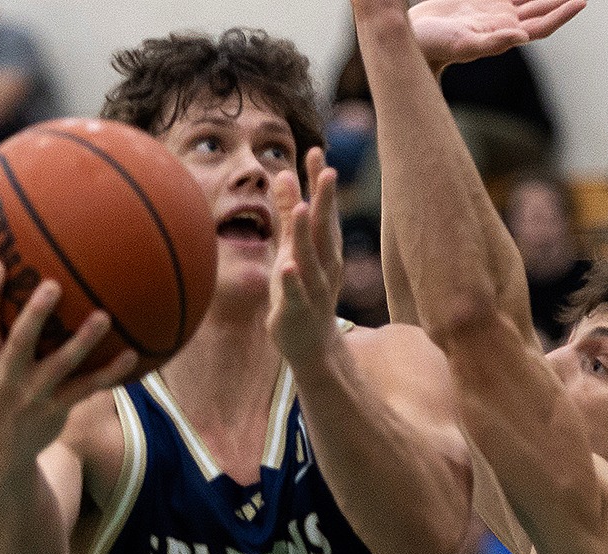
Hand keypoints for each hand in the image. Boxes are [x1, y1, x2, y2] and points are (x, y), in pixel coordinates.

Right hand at [0, 263, 138, 471]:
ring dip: (83, 341)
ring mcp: (33, 393)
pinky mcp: (57, 408)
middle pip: (21, 340)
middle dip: (35, 314)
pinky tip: (131, 354)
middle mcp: (7, 375)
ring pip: (61, 364)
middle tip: (53, 285)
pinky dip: (109, 373)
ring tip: (104, 317)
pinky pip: (86, 388)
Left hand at [268, 149, 345, 364]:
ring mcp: (314, 287)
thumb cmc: (301, 291)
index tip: (315, 152)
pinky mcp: (298, 310)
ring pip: (311, 258)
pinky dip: (294, 280)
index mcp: (324, 248)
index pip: (322, 210)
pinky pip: (297, 293)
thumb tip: (281, 174)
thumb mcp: (292, 249)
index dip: (318, 183)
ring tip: (300, 207)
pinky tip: (288, 266)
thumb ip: (287, 214)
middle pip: (324, 228)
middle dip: (325, 200)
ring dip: (306, 234)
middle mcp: (325, 264)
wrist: (313, 346)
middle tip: (326, 170)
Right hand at [404, 0, 587, 70]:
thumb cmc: (434, 46)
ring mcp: (493, 12)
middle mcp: (504, 23)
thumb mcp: (463, 44)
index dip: (563, 15)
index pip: (542, 25)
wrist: (410, 38)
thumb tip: (524, 39)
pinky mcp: (480, 1)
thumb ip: (493, 43)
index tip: (581, 1)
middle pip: (541, 9)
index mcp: (505, 36)